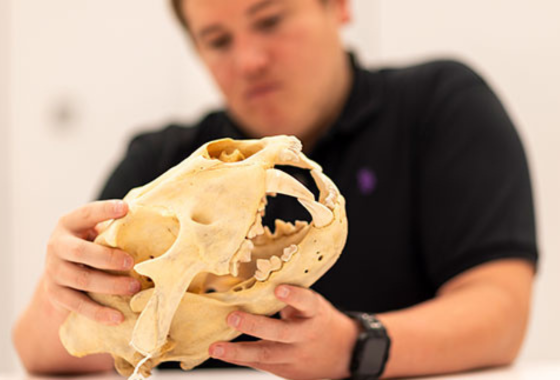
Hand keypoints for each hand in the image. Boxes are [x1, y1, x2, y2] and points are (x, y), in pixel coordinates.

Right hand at [44, 200, 140, 325]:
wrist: (61, 274)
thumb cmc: (91, 245)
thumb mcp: (96, 231)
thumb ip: (115, 226)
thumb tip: (153, 219)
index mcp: (69, 224)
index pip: (86, 214)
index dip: (104, 211)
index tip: (126, 209)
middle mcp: (57, 246)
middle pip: (80, 251)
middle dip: (107, 257)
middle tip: (131, 262)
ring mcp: (54, 272)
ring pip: (81, 280)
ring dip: (110, 285)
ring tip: (134, 288)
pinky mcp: (56, 295)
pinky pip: (78, 305)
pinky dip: (99, 313)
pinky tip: (118, 317)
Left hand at [209, 285, 359, 379]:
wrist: (343, 355)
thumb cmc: (320, 321)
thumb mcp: (313, 306)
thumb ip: (290, 298)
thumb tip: (257, 280)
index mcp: (315, 313)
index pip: (306, 302)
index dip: (293, 296)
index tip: (278, 289)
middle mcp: (305, 335)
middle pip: (280, 333)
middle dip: (254, 326)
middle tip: (233, 317)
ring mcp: (295, 355)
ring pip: (266, 354)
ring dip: (238, 351)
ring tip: (216, 347)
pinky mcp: (286, 370)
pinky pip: (260, 365)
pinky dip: (238, 359)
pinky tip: (220, 353)